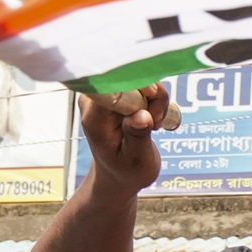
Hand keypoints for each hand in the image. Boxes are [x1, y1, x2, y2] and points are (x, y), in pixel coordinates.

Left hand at [77, 80, 177, 195]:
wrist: (118, 173)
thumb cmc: (125, 170)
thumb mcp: (135, 159)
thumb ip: (137, 136)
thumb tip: (142, 116)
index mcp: (95, 118)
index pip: (114, 85)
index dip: (138, 86)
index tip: (153, 102)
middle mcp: (95, 102)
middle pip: (129, 78)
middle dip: (151, 97)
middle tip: (155, 124)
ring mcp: (105, 96)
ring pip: (140, 79)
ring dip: (155, 100)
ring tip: (153, 125)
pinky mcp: (116, 94)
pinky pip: (142, 84)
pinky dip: (154, 100)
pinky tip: (151, 119)